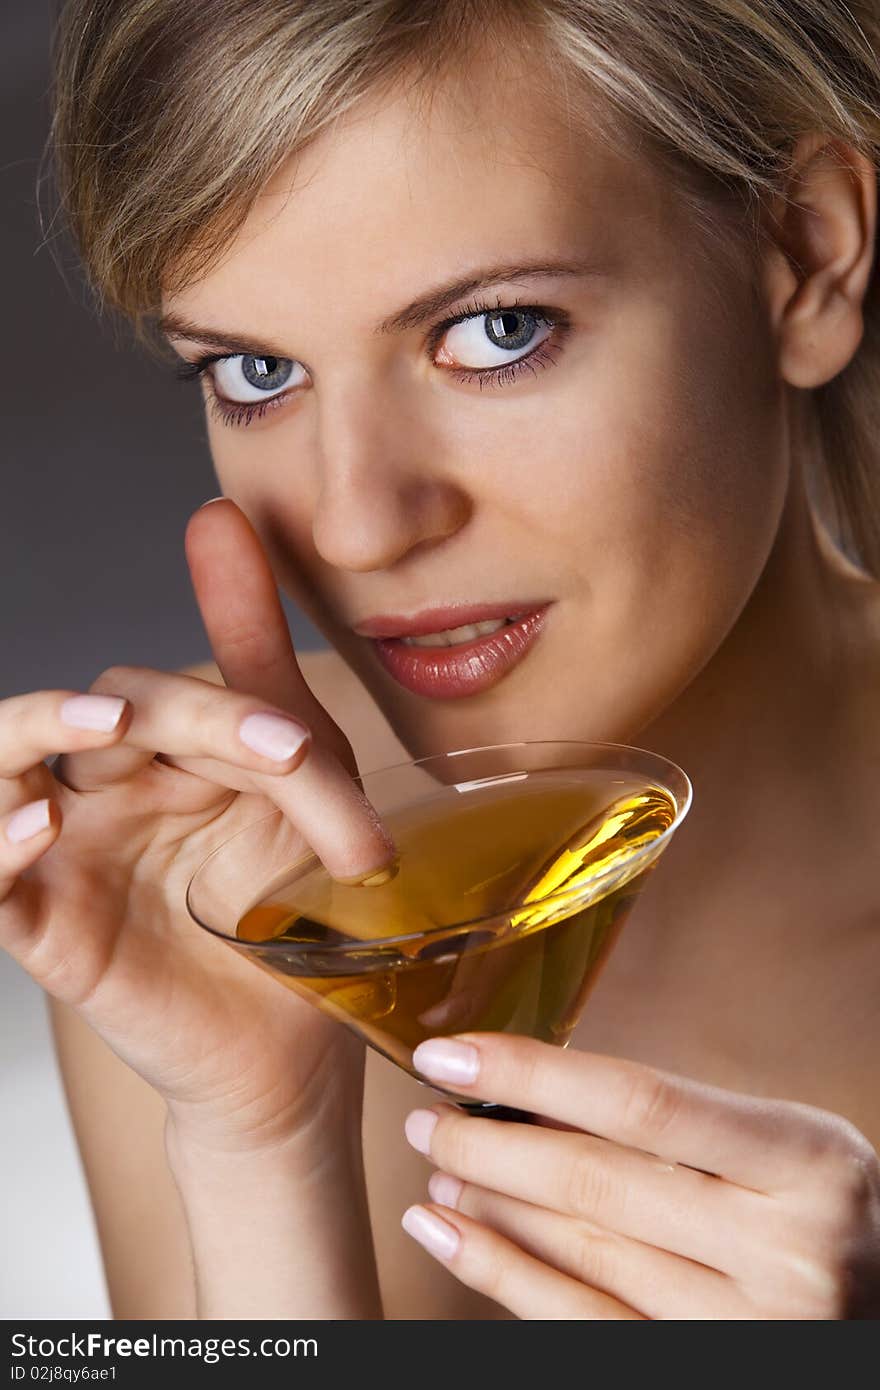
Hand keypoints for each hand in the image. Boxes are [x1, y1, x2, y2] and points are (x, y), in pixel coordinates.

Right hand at [0, 499, 395, 1154]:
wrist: (289, 1044)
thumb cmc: (290, 909)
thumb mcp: (292, 776)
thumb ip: (253, 661)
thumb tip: (216, 511)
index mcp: (156, 752)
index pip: (173, 697)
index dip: (242, 716)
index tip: (311, 759)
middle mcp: (98, 790)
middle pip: (98, 712)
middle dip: (189, 720)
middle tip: (278, 749)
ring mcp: (62, 853)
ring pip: (1, 765)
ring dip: (36, 728)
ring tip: (99, 722)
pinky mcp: (41, 925)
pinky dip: (0, 840)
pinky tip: (36, 818)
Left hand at [400, 1034, 879, 1318]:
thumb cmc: (819, 1209)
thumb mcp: (785, 1143)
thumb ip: (680, 1120)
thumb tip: (530, 1087)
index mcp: (807, 1162)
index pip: (642, 1103)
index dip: (533, 1075)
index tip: (453, 1055)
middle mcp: (785, 1251)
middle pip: (597, 1184)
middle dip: (490, 1144)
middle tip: (430, 1113)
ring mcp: (747, 1330)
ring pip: (582, 1257)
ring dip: (489, 1208)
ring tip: (438, 1168)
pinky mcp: (704, 1375)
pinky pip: (580, 1327)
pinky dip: (503, 1278)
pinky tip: (452, 1239)